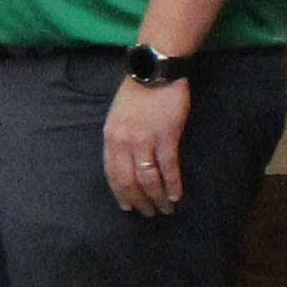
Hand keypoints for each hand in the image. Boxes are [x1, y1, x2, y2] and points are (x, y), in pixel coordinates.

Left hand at [105, 77, 189, 215]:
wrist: (155, 72)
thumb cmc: (137, 93)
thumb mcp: (118, 117)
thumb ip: (119, 139)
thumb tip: (125, 160)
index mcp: (110, 138)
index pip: (112, 174)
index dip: (120, 193)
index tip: (127, 207)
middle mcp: (124, 143)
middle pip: (129, 181)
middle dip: (139, 201)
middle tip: (149, 214)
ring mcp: (145, 141)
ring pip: (149, 179)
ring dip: (157, 198)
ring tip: (165, 209)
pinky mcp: (167, 137)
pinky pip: (168, 168)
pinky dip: (172, 185)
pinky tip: (176, 196)